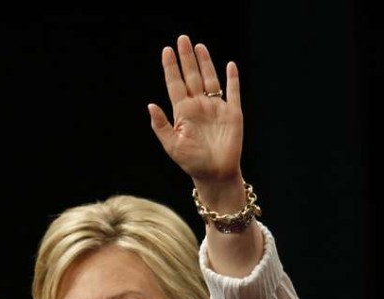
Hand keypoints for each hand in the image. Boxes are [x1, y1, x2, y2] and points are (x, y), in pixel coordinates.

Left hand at [148, 35, 242, 201]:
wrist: (214, 174)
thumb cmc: (191, 162)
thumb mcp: (171, 145)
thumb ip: (161, 125)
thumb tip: (150, 105)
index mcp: (183, 112)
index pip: (175, 84)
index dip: (171, 68)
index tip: (166, 51)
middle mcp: (199, 106)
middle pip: (192, 76)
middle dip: (187, 58)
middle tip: (182, 39)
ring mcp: (216, 108)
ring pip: (211, 79)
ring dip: (206, 63)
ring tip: (199, 46)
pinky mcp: (232, 113)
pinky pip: (233, 92)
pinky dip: (232, 79)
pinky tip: (229, 65)